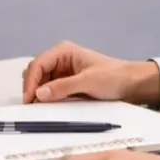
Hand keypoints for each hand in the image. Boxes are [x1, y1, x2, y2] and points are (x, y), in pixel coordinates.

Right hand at [22, 40, 159, 104]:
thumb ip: (63, 87)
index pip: (38, 64)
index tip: (29, 99)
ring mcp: (62, 71)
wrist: (130, 83)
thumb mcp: (88, 82)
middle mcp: (59, 58)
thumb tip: (38, 94)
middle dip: (32, 87)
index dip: (31, 82)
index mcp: (63, 51)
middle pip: (36, 72)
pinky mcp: (65, 82)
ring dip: (38, 93)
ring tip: (38, 108)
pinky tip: (47, 106)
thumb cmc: (112, 77)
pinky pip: (49, 89)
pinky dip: (46, 97)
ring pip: (40, 81)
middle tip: (32, 106)